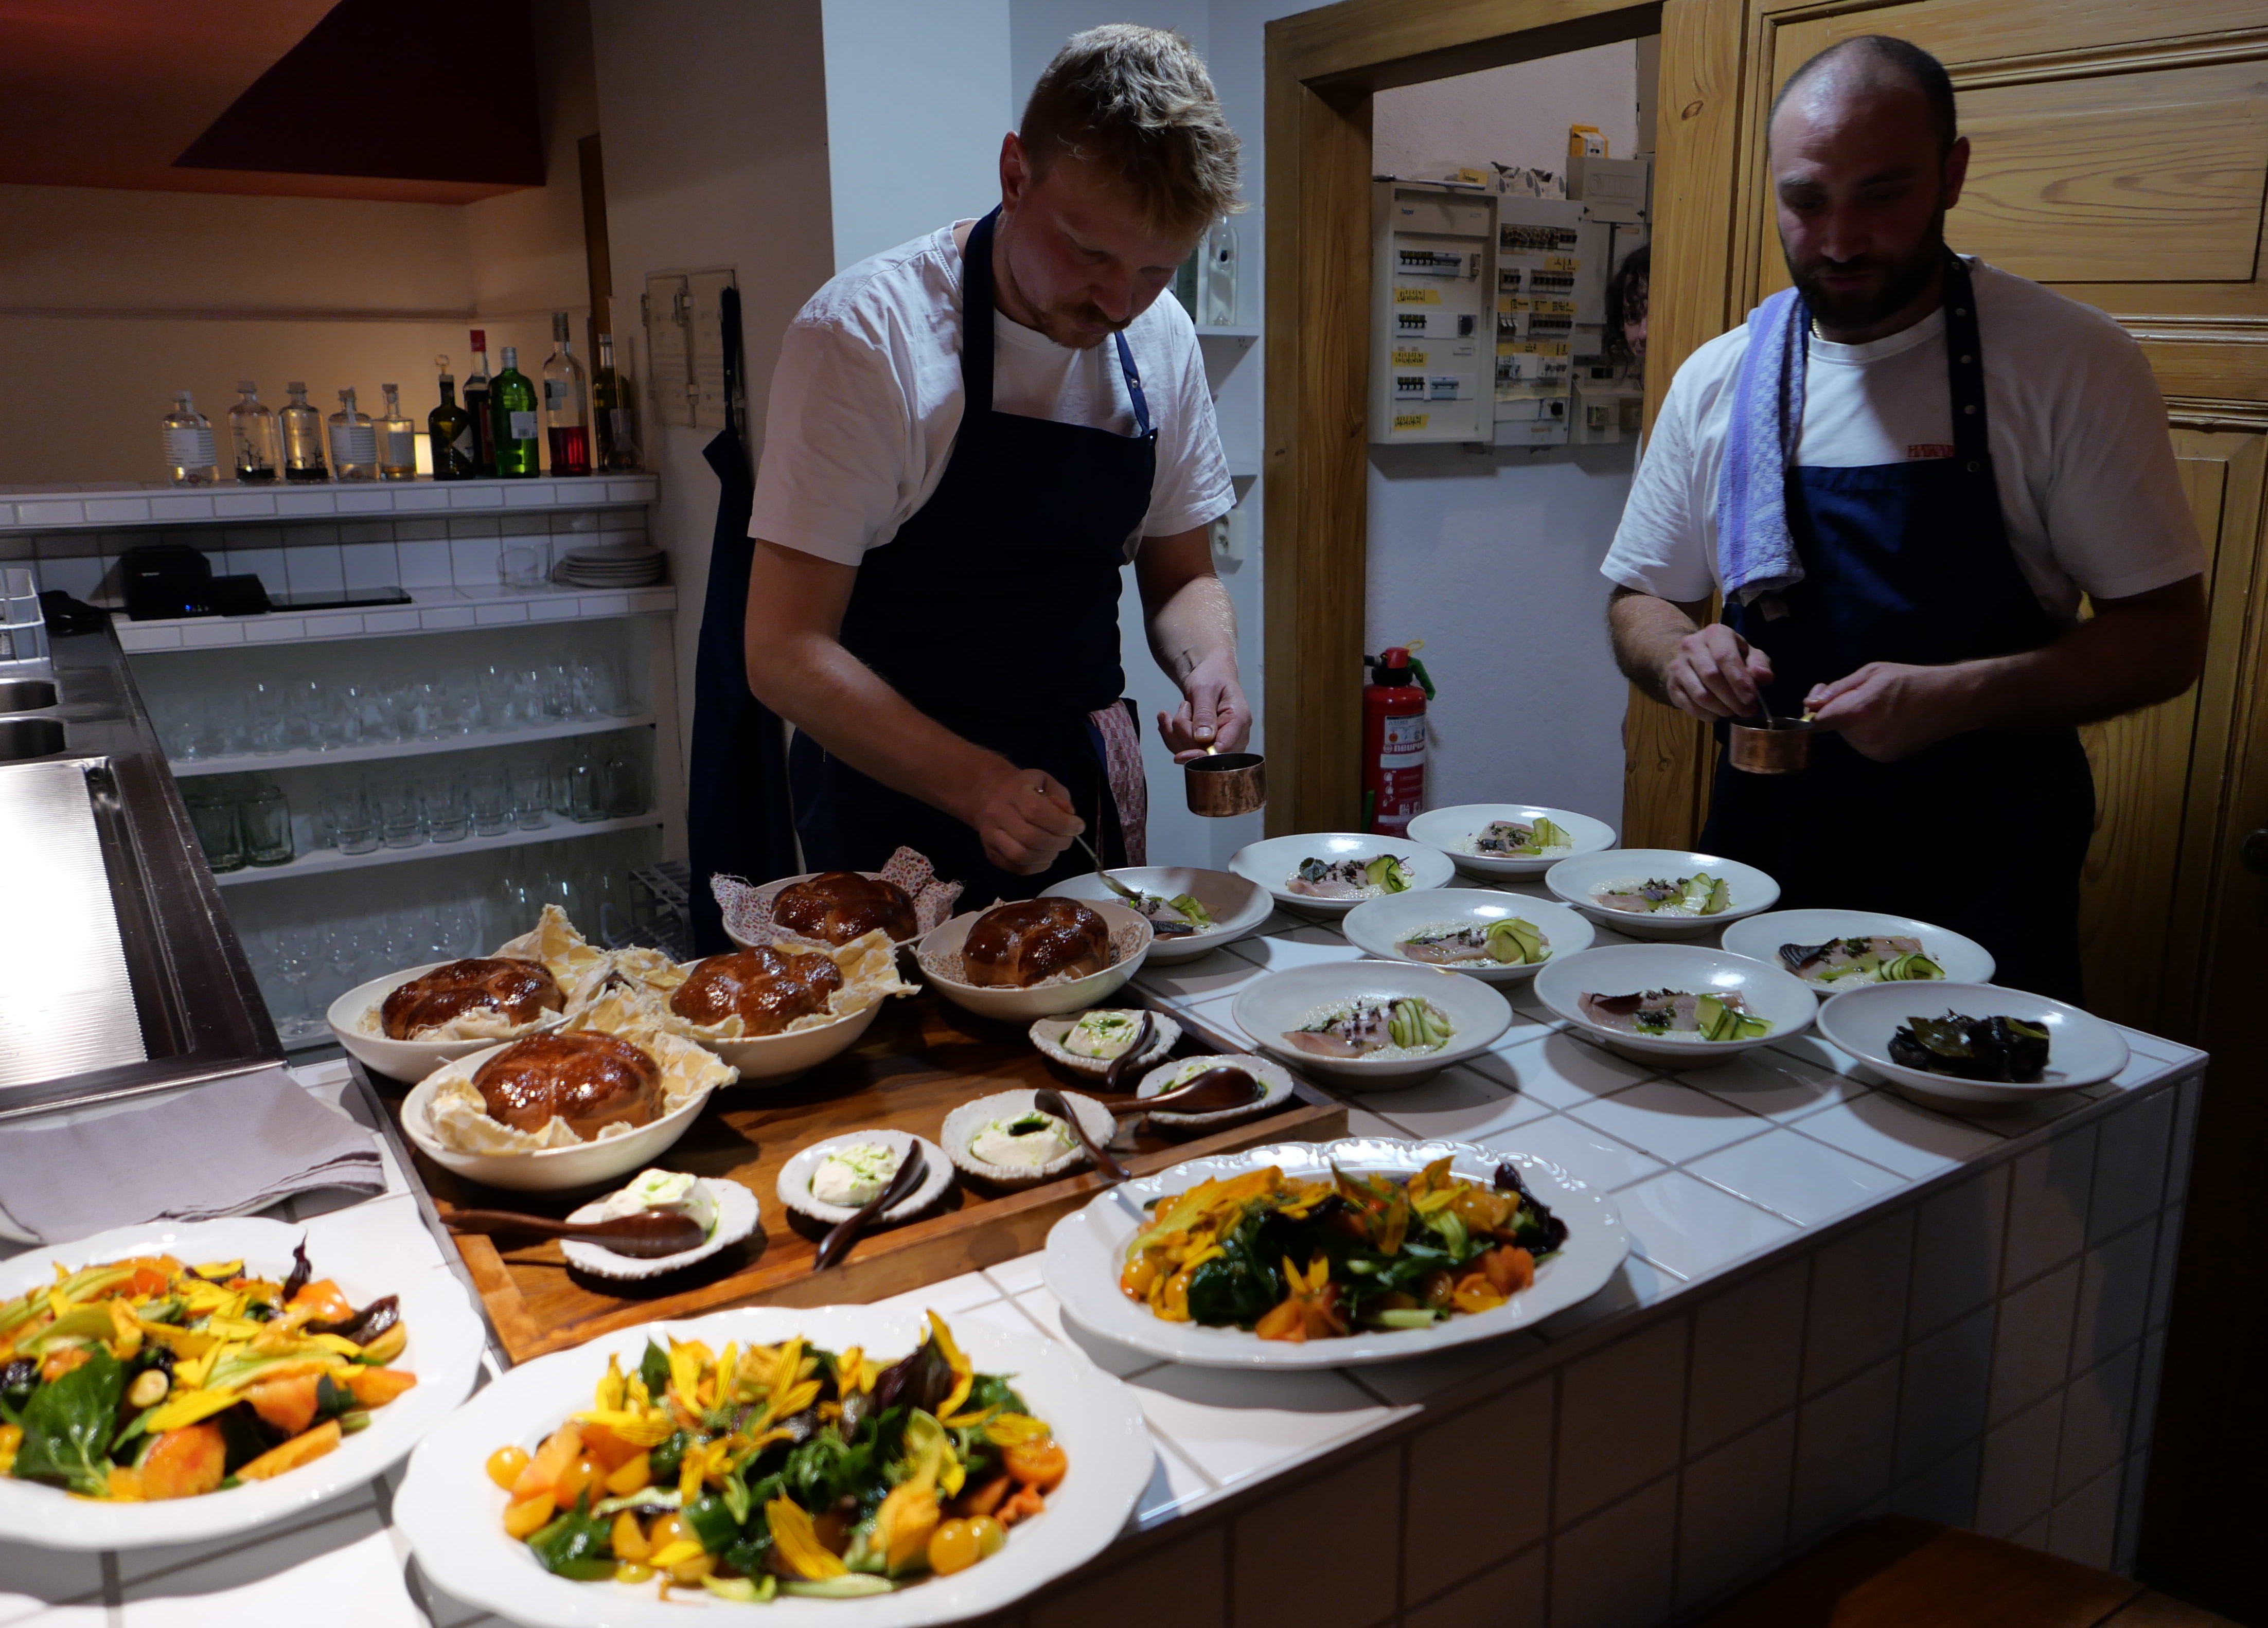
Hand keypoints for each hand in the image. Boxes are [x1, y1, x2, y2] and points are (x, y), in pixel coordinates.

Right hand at [965, 761, 1084, 874]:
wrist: (989, 794)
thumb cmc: (1024, 787)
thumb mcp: (1045, 781)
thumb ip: (1060, 797)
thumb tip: (1069, 817)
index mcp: (1014, 792)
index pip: (1037, 812)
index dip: (1062, 823)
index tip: (1078, 826)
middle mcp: (998, 814)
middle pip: (1030, 837)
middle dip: (1057, 842)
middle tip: (1068, 839)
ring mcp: (990, 836)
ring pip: (1021, 856)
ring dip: (1047, 856)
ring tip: (1055, 848)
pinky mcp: (990, 852)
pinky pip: (1016, 867)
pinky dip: (1037, 866)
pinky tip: (1044, 856)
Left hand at [1158, 657, 1252, 762]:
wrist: (1210, 674)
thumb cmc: (1212, 676)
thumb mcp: (1205, 689)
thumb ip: (1204, 714)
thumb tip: (1204, 739)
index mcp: (1239, 721)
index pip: (1223, 750)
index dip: (1201, 756)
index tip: (1180, 755)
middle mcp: (1234, 736)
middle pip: (1205, 756)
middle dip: (1185, 735)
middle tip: (1184, 707)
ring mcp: (1221, 742)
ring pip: (1191, 755)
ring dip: (1175, 733)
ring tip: (1181, 708)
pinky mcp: (1207, 745)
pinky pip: (1184, 750)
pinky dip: (1171, 736)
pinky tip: (1168, 720)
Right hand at [1663, 624, 1773, 720]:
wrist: (1692, 656)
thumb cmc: (1726, 654)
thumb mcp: (1747, 653)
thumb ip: (1760, 664)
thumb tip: (1763, 677)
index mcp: (1715, 633)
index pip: (1725, 656)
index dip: (1739, 680)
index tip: (1751, 699)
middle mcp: (1692, 645)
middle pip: (1711, 676)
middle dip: (1732, 699)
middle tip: (1746, 711)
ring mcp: (1677, 665)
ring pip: (1700, 694)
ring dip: (1720, 709)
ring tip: (1732, 712)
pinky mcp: (1671, 684)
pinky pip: (1689, 705)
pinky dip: (1706, 715)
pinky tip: (1717, 715)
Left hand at [1805, 662, 1966, 760]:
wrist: (1951, 700)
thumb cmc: (1910, 680)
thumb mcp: (1871, 673)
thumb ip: (1837, 690)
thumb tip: (1809, 704)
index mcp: (1859, 711)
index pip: (1817, 723)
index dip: (1812, 713)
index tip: (1817, 702)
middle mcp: (1865, 737)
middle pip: (1835, 727)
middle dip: (1840, 711)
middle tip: (1863, 695)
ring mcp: (1876, 751)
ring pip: (1849, 736)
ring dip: (1855, 723)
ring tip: (1881, 707)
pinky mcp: (1885, 758)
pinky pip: (1864, 744)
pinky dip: (1868, 732)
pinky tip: (1889, 720)